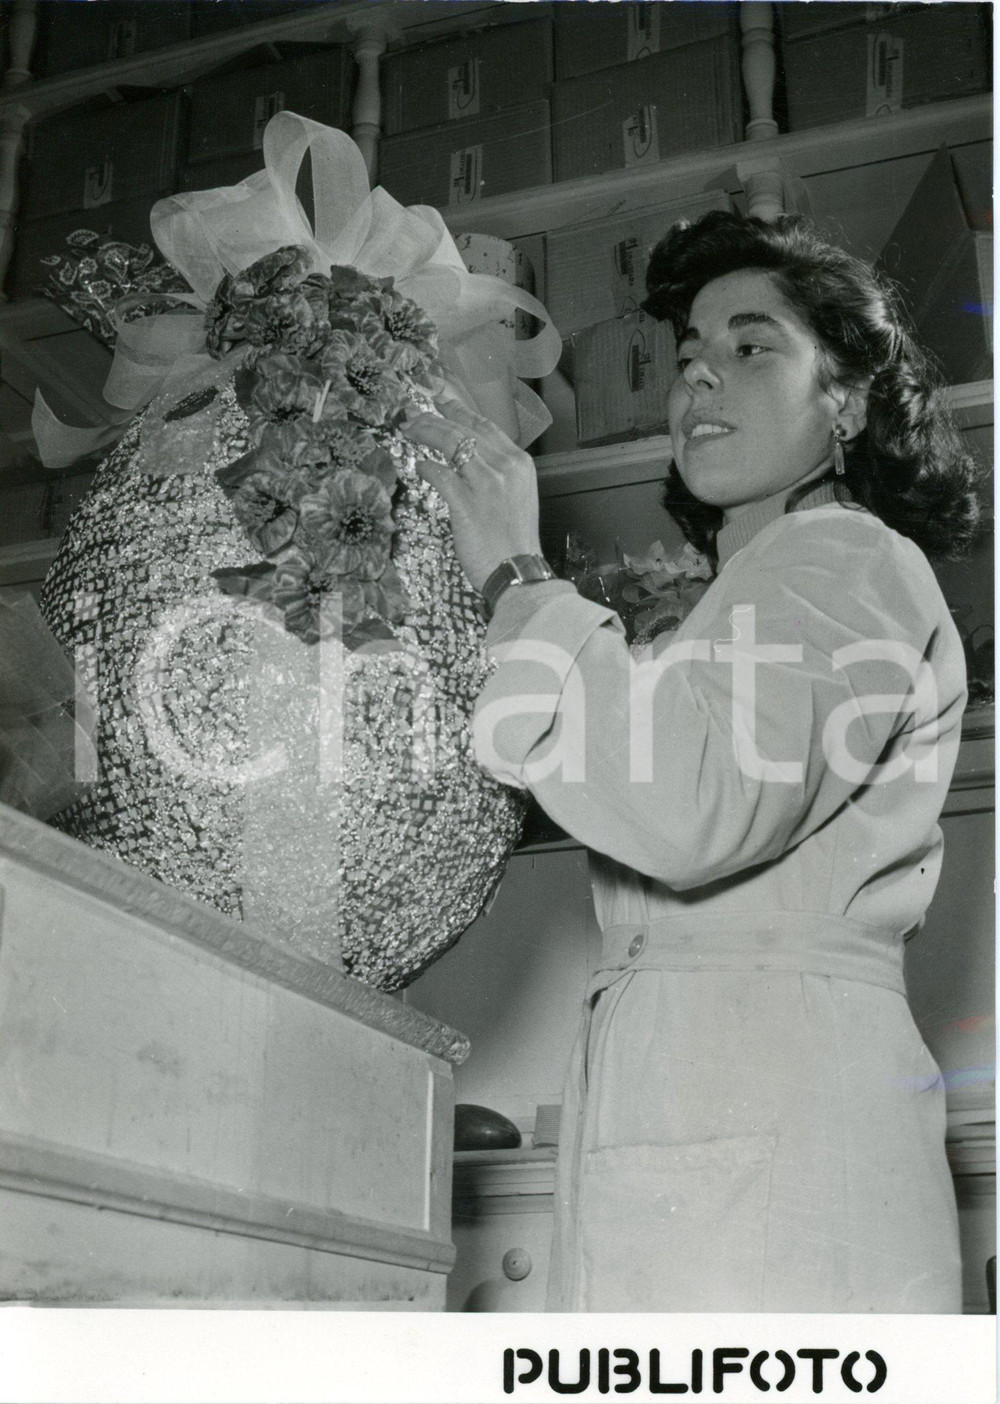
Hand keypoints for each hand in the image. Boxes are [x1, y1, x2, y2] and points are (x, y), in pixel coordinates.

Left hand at [402, 394, 542, 593]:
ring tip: (408, 430)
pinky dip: (426, 467)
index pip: (485, 426)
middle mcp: (505, 467)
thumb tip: (469, 460)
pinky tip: (418, 466)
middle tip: (413, 414)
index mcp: (519, 463)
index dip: (460, 411)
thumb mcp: (517, 496)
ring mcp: (486, 484)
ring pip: (450, 444)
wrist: (518, 570)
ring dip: (425, 433)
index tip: (441, 403)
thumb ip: (498, 473)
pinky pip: (440, 475)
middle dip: (435, 418)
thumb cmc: (514, 540)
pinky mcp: (467, 504)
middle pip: (464, 430)